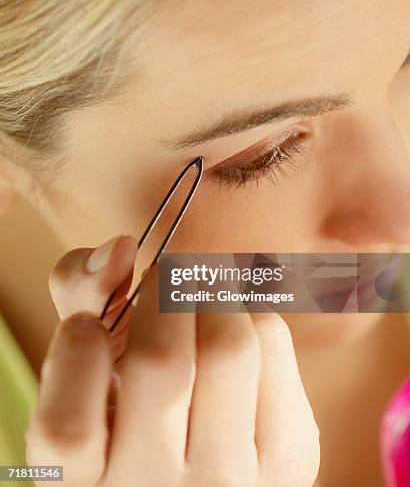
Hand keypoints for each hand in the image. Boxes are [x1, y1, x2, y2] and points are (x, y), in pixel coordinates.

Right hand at [26, 235, 319, 485]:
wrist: (203, 473)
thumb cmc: (132, 404)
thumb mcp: (89, 365)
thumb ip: (81, 299)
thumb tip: (121, 246)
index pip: (67, 433)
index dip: (76, 352)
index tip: (89, 323)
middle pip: (163, 364)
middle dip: (161, 293)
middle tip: (162, 282)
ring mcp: (231, 483)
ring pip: (230, 347)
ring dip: (210, 294)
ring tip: (197, 298)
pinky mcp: (289, 457)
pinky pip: (273, 346)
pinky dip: (248, 313)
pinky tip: (233, 327)